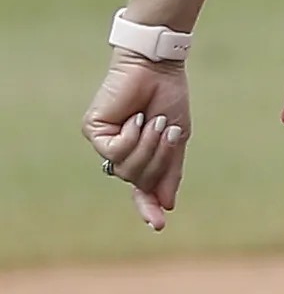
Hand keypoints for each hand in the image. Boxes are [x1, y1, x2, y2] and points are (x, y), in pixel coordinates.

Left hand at [82, 53, 191, 231]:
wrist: (158, 68)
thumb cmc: (169, 98)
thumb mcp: (178, 138)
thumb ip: (171, 170)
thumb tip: (168, 205)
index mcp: (142, 156)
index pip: (141, 190)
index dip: (148, 207)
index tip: (159, 225)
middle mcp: (122, 153)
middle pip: (139, 179)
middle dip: (160, 159)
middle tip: (172, 132)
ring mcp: (107, 143)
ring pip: (127, 168)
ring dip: (149, 146)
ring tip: (157, 121)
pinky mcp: (94, 131)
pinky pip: (115, 151)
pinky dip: (132, 136)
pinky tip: (137, 118)